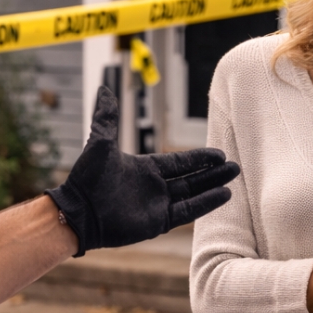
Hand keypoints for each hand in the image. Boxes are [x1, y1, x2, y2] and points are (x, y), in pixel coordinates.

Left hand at [47, 86, 239, 255]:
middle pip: (191, 177)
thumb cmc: (86, 178)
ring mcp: (158, 205)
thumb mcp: (100, 143)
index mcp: (145, 168)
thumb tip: (103, 90)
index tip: (219, 154)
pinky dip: (205, 203)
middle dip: (212, 171)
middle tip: (234, 166)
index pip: (180, 162)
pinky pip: (187, 212)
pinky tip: (223, 196)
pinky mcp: (158, 222)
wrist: (78, 211)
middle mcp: (155, 186)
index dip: (199, 158)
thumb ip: (107, 118)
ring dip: (213, 186)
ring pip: (193, 193)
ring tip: (233, 178)